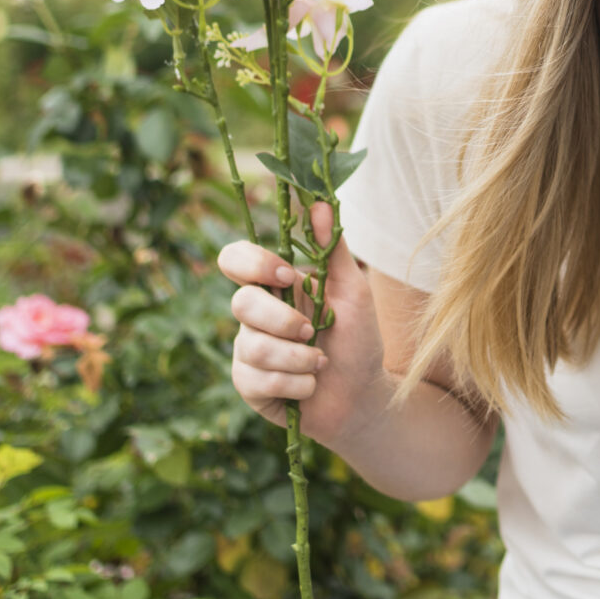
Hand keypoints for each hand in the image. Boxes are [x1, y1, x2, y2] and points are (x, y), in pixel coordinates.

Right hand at [218, 202, 385, 442]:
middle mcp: (254, 316)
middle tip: (313, 331)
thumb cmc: (358, 340)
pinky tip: (310, 386)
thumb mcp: (353, 291)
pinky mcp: (248, 386)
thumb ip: (334, 249)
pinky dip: (296, 385)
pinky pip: (257, 381)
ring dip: (298, 359)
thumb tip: (321, 202)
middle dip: (283, 321)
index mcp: (274, 286)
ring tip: (320, 364)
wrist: (364, 396)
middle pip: (240, 303)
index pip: (235, 260)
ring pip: (253, 347)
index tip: (287, 276)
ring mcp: (246, 351)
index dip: (253, 264)